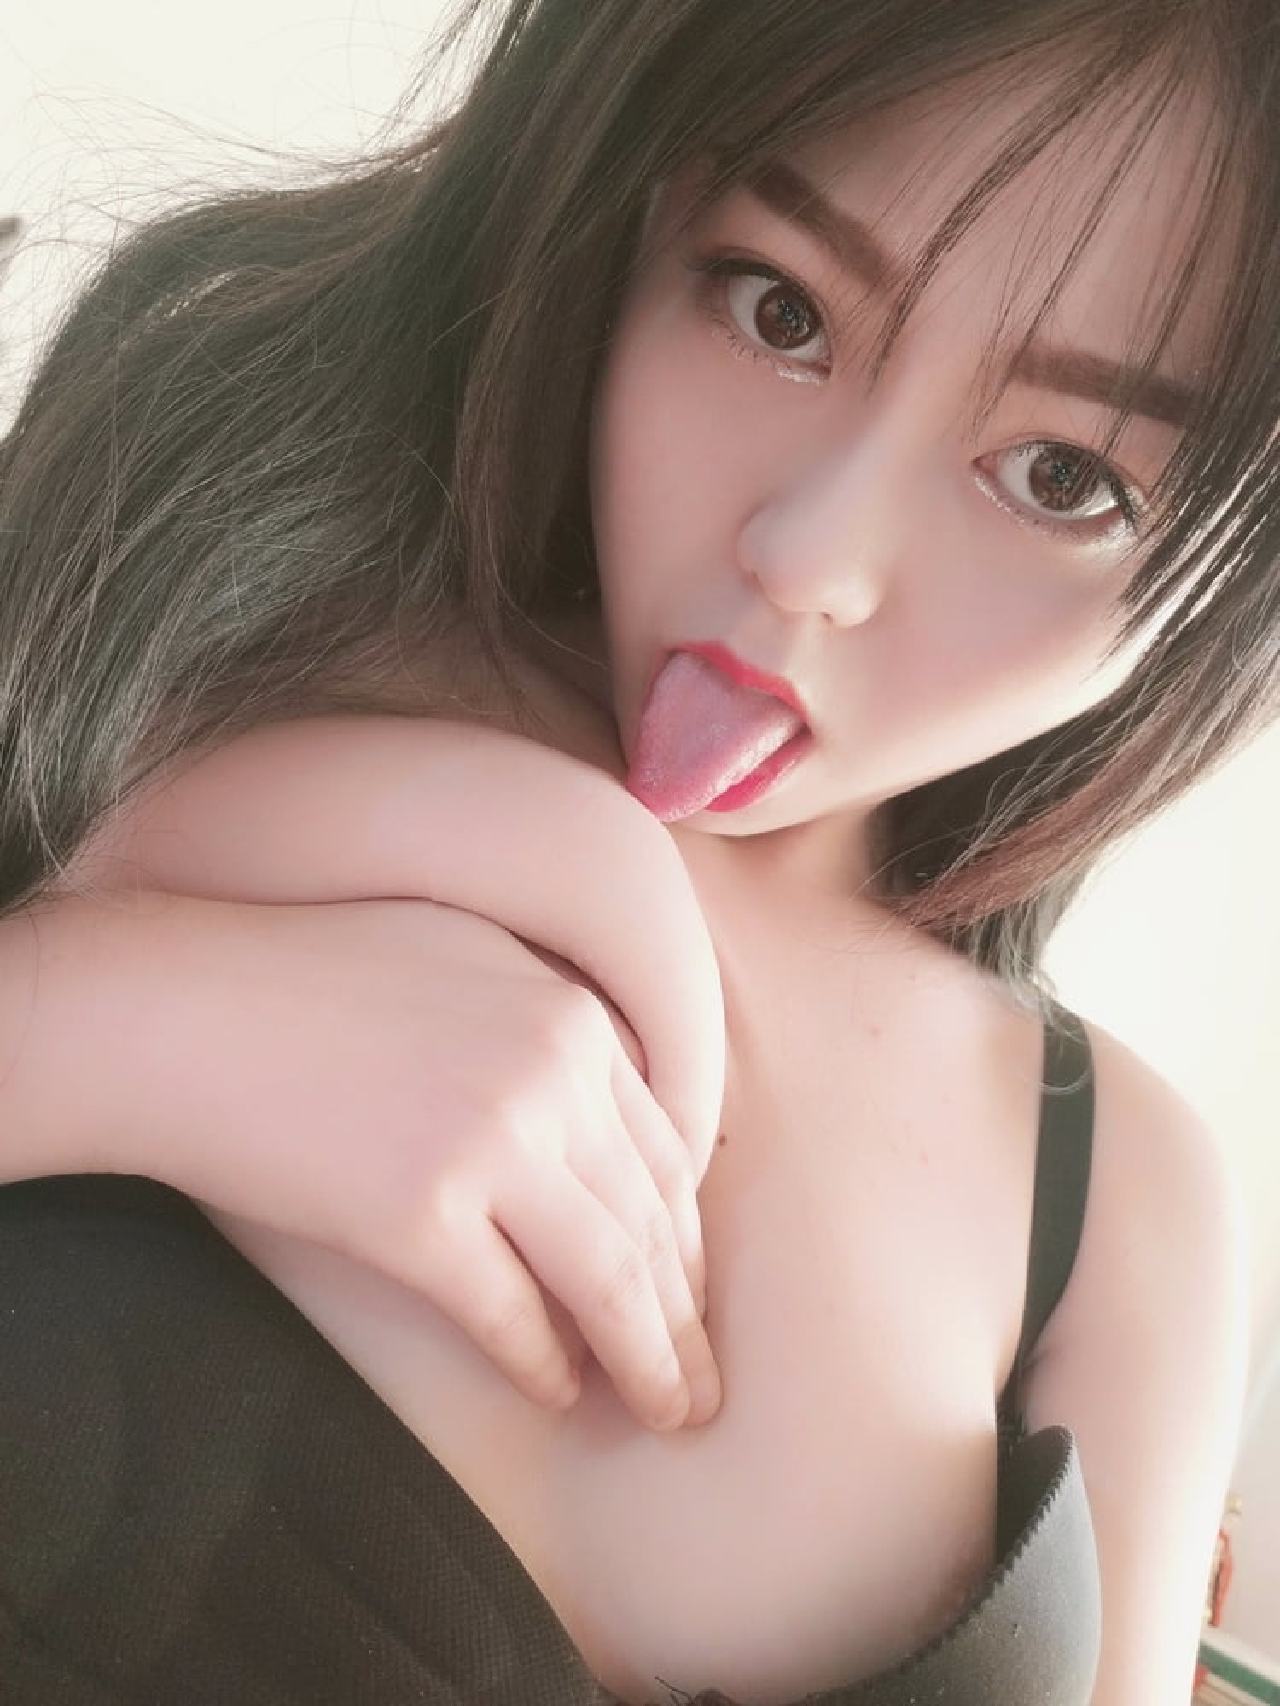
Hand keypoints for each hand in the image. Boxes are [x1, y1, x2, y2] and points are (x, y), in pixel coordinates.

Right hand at [122, 892, 723, 1431]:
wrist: (180, 1010)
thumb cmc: (306, 982)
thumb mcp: (465, 964)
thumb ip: (549, 1031)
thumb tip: (608, 1129)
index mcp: (569, 1016)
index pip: (666, 1152)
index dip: (687, 1239)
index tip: (691, 1292)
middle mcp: (550, 1075)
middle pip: (649, 1223)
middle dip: (685, 1316)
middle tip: (702, 1385)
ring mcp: (489, 1144)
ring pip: (606, 1279)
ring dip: (646, 1360)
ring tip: (666, 1411)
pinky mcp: (418, 1217)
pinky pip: (511, 1315)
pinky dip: (544, 1364)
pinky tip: (558, 1392)